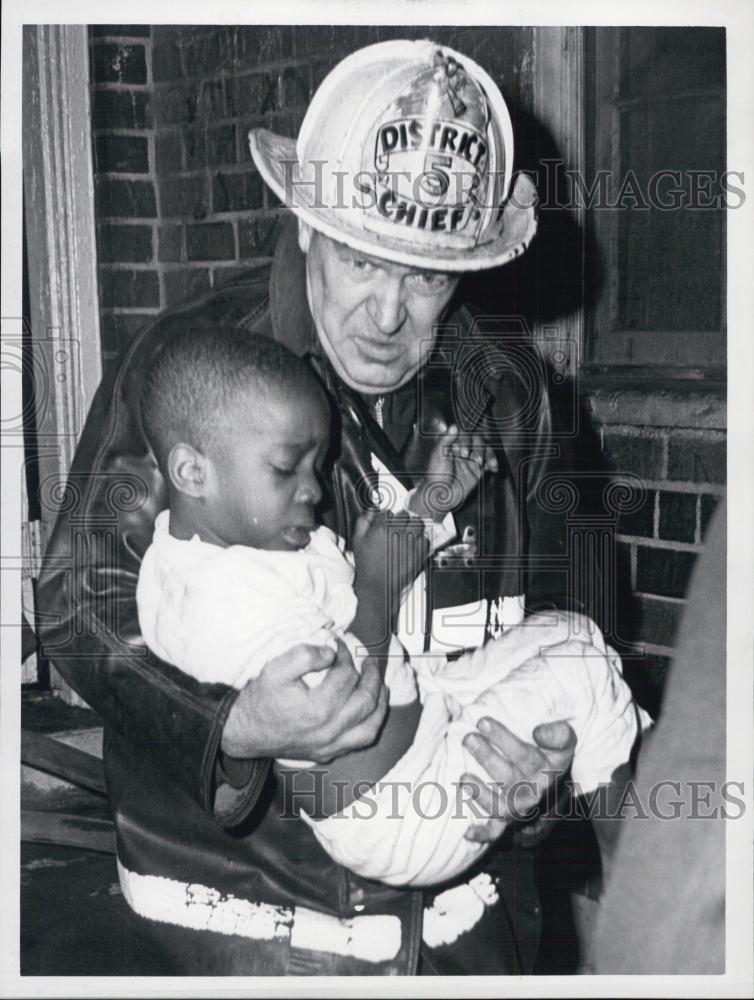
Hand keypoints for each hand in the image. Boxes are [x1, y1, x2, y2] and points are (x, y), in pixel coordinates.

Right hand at [221, 638, 387, 762]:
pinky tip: (372, 710)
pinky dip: (372, 724)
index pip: (346, 676)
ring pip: (370, 726)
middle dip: (371, 676)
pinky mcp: (328, 753)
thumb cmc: (261, 698)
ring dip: (380, 703)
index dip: (345, 656)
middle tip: (369, 660)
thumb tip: (331, 653)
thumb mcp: (276, 669)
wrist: (244, 731)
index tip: (340, 645)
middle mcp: (328, 731)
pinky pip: (361, 742)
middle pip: (365, 700)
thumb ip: (305, 655)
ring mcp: (330, 745)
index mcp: (317, 709)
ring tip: (380, 684)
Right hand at [352, 508, 428, 609]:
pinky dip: (421, 541)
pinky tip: (413, 546)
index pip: (390, 511)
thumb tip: (373, 509)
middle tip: (399, 528)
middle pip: (407, 514)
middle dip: (403, 520)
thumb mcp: (358, 539)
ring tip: (408, 535)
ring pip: (419, 524)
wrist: (377, 585)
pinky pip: (426, 539)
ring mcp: (410, 542)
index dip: (389, 517)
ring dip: (414, 527)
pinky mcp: (419, 553)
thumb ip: (363, 520)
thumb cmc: (366, 564)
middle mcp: (398, 532)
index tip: (388, 523)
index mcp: (382, 527)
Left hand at [408, 422, 496, 520]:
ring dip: (487, 453)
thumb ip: (446, 440)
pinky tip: (493, 467)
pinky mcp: (478, 469)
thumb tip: (454, 426)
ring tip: (480, 462)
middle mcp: (464, 450)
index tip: (462, 451)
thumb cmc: (436, 476)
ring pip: (486, 449)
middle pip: (478, 439)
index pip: (465, 434)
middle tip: (470, 457)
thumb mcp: (438, 456)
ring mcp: (472, 459)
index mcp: (453, 444)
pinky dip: (493, 463)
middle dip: (477, 447)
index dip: (466, 440)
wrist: (441, 495)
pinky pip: (490, 462)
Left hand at [461, 718, 575, 843]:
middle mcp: (534, 791)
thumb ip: (557, 733)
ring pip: (501, 805)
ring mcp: (520, 807)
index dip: (502, 739)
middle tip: (468, 738)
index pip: (525, 754)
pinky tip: (466, 832)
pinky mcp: (508, 819)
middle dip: (486, 757)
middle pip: (509, 776)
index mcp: (548, 769)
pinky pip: (497, 832)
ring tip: (463, 778)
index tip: (482, 721)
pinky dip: (482, 834)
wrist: (554, 780)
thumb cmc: (551, 752)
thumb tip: (538, 733)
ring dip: (481, 794)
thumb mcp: (564, 740)